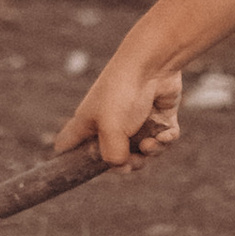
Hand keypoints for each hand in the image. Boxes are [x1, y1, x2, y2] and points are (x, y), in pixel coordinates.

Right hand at [53, 45, 183, 167]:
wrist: (153, 64)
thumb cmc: (123, 94)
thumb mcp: (111, 130)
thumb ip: (113, 157)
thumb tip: (123, 165)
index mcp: (87, 125)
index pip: (68, 146)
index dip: (71, 161)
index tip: (81, 171)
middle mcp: (109, 124)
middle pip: (114, 158)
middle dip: (127, 164)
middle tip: (133, 162)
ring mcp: (135, 120)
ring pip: (142, 151)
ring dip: (150, 152)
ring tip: (151, 144)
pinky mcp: (158, 116)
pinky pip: (163, 138)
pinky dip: (165, 139)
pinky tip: (165, 135)